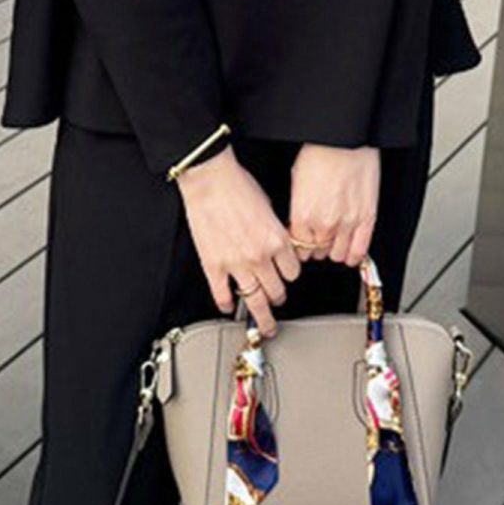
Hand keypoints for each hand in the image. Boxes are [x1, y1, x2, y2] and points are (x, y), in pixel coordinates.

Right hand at [176, 147, 299, 335]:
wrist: (210, 180)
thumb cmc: (238, 185)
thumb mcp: (270, 207)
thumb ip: (275, 232)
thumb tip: (278, 245)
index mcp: (277, 240)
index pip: (293, 272)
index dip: (291, 276)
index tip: (288, 278)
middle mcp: (260, 256)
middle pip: (277, 290)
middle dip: (279, 297)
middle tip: (278, 303)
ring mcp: (236, 264)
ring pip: (254, 300)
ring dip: (261, 314)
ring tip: (264, 324)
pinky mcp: (213, 266)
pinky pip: (222, 294)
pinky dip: (226, 305)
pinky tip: (229, 308)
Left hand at [289, 144, 379, 266]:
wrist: (344, 140)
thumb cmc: (320, 153)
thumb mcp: (296, 182)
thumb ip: (297, 209)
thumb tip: (297, 223)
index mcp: (302, 215)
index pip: (298, 246)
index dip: (299, 245)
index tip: (301, 242)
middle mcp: (324, 223)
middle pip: (316, 252)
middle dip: (315, 248)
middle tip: (317, 240)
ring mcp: (347, 223)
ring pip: (337, 254)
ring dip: (334, 250)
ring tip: (333, 243)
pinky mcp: (367, 218)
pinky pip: (361, 249)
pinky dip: (354, 255)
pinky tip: (350, 254)